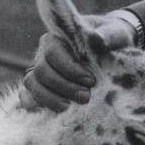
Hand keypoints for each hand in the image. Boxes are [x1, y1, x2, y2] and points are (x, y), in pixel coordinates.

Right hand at [18, 13, 135, 111]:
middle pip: (42, 71)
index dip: (69, 69)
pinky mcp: (40, 84)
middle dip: (63, 87)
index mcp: (59, 36)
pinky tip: (48, 111)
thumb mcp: (116, 33)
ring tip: (69, 108)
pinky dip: (34, 102)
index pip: (54, 52)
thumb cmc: (112, 38)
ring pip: (32, 83)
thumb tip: (98, 39)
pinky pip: (28, 93)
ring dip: (50, 98)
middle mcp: (44, 51)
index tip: (90, 81)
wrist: (111, 47)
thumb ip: (109, 35)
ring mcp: (40, 68)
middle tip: (85, 98)